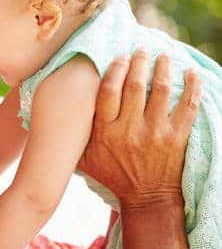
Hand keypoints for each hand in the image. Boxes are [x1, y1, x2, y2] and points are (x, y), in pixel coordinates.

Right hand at [78, 50, 202, 209]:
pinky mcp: (176, 138)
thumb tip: (56, 115)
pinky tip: (191, 73)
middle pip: (135, 86)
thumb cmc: (113, 176)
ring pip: (160, 91)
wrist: (147, 199)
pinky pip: (187, 107)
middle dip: (139, 63)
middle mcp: (129, 130)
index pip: (108, 92)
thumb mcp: (85, 159)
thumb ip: (74, 138)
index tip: (120, 56)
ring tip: (163, 56)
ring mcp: (155, 133)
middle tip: (141, 49)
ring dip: (163, 69)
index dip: (115, 70)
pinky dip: (192, 87)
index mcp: (105, 133)